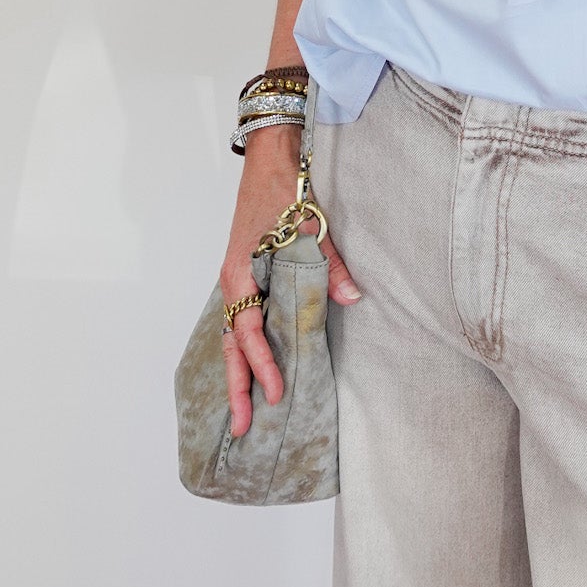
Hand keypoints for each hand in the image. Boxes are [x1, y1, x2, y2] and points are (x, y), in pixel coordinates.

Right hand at [219, 124, 361, 433]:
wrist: (269, 158)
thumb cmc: (285, 189)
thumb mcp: (310, 225)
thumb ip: (329, 265)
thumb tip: (354, 300)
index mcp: (243, 273)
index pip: (251, 331)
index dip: (263, 365)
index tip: (275, 393)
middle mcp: (234, 283)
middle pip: (232, 346)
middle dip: (237, 387)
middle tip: (241, 429)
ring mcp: (238, 282)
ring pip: (233, 338)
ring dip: (238, 373)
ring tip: (243, 412)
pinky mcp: (246, 277)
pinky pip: (241, 323)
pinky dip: (244, 350)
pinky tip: (251, 370)